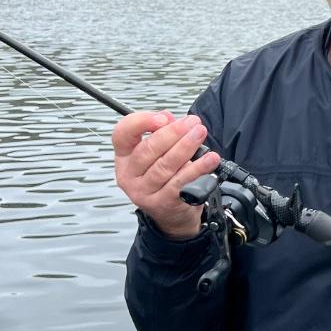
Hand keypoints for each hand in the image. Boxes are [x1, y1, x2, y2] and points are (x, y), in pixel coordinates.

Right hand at [112, 110, 220, 238]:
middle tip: (192, 123)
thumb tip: (169, 118)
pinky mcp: (162, 203)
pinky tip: (209, 159)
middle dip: (173, 133)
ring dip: (186, 147)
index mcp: (124, 157)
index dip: (141, 122)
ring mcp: (144, 192)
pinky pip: (180, 183)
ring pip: (165, 166)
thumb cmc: (165, 176)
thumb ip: (161, 132)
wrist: (172, 212)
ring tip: (200, 135)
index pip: (122, 134)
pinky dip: (196, 169)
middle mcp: (129, 175)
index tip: (163, 118)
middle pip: (148, 149)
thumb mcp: (158, 153)